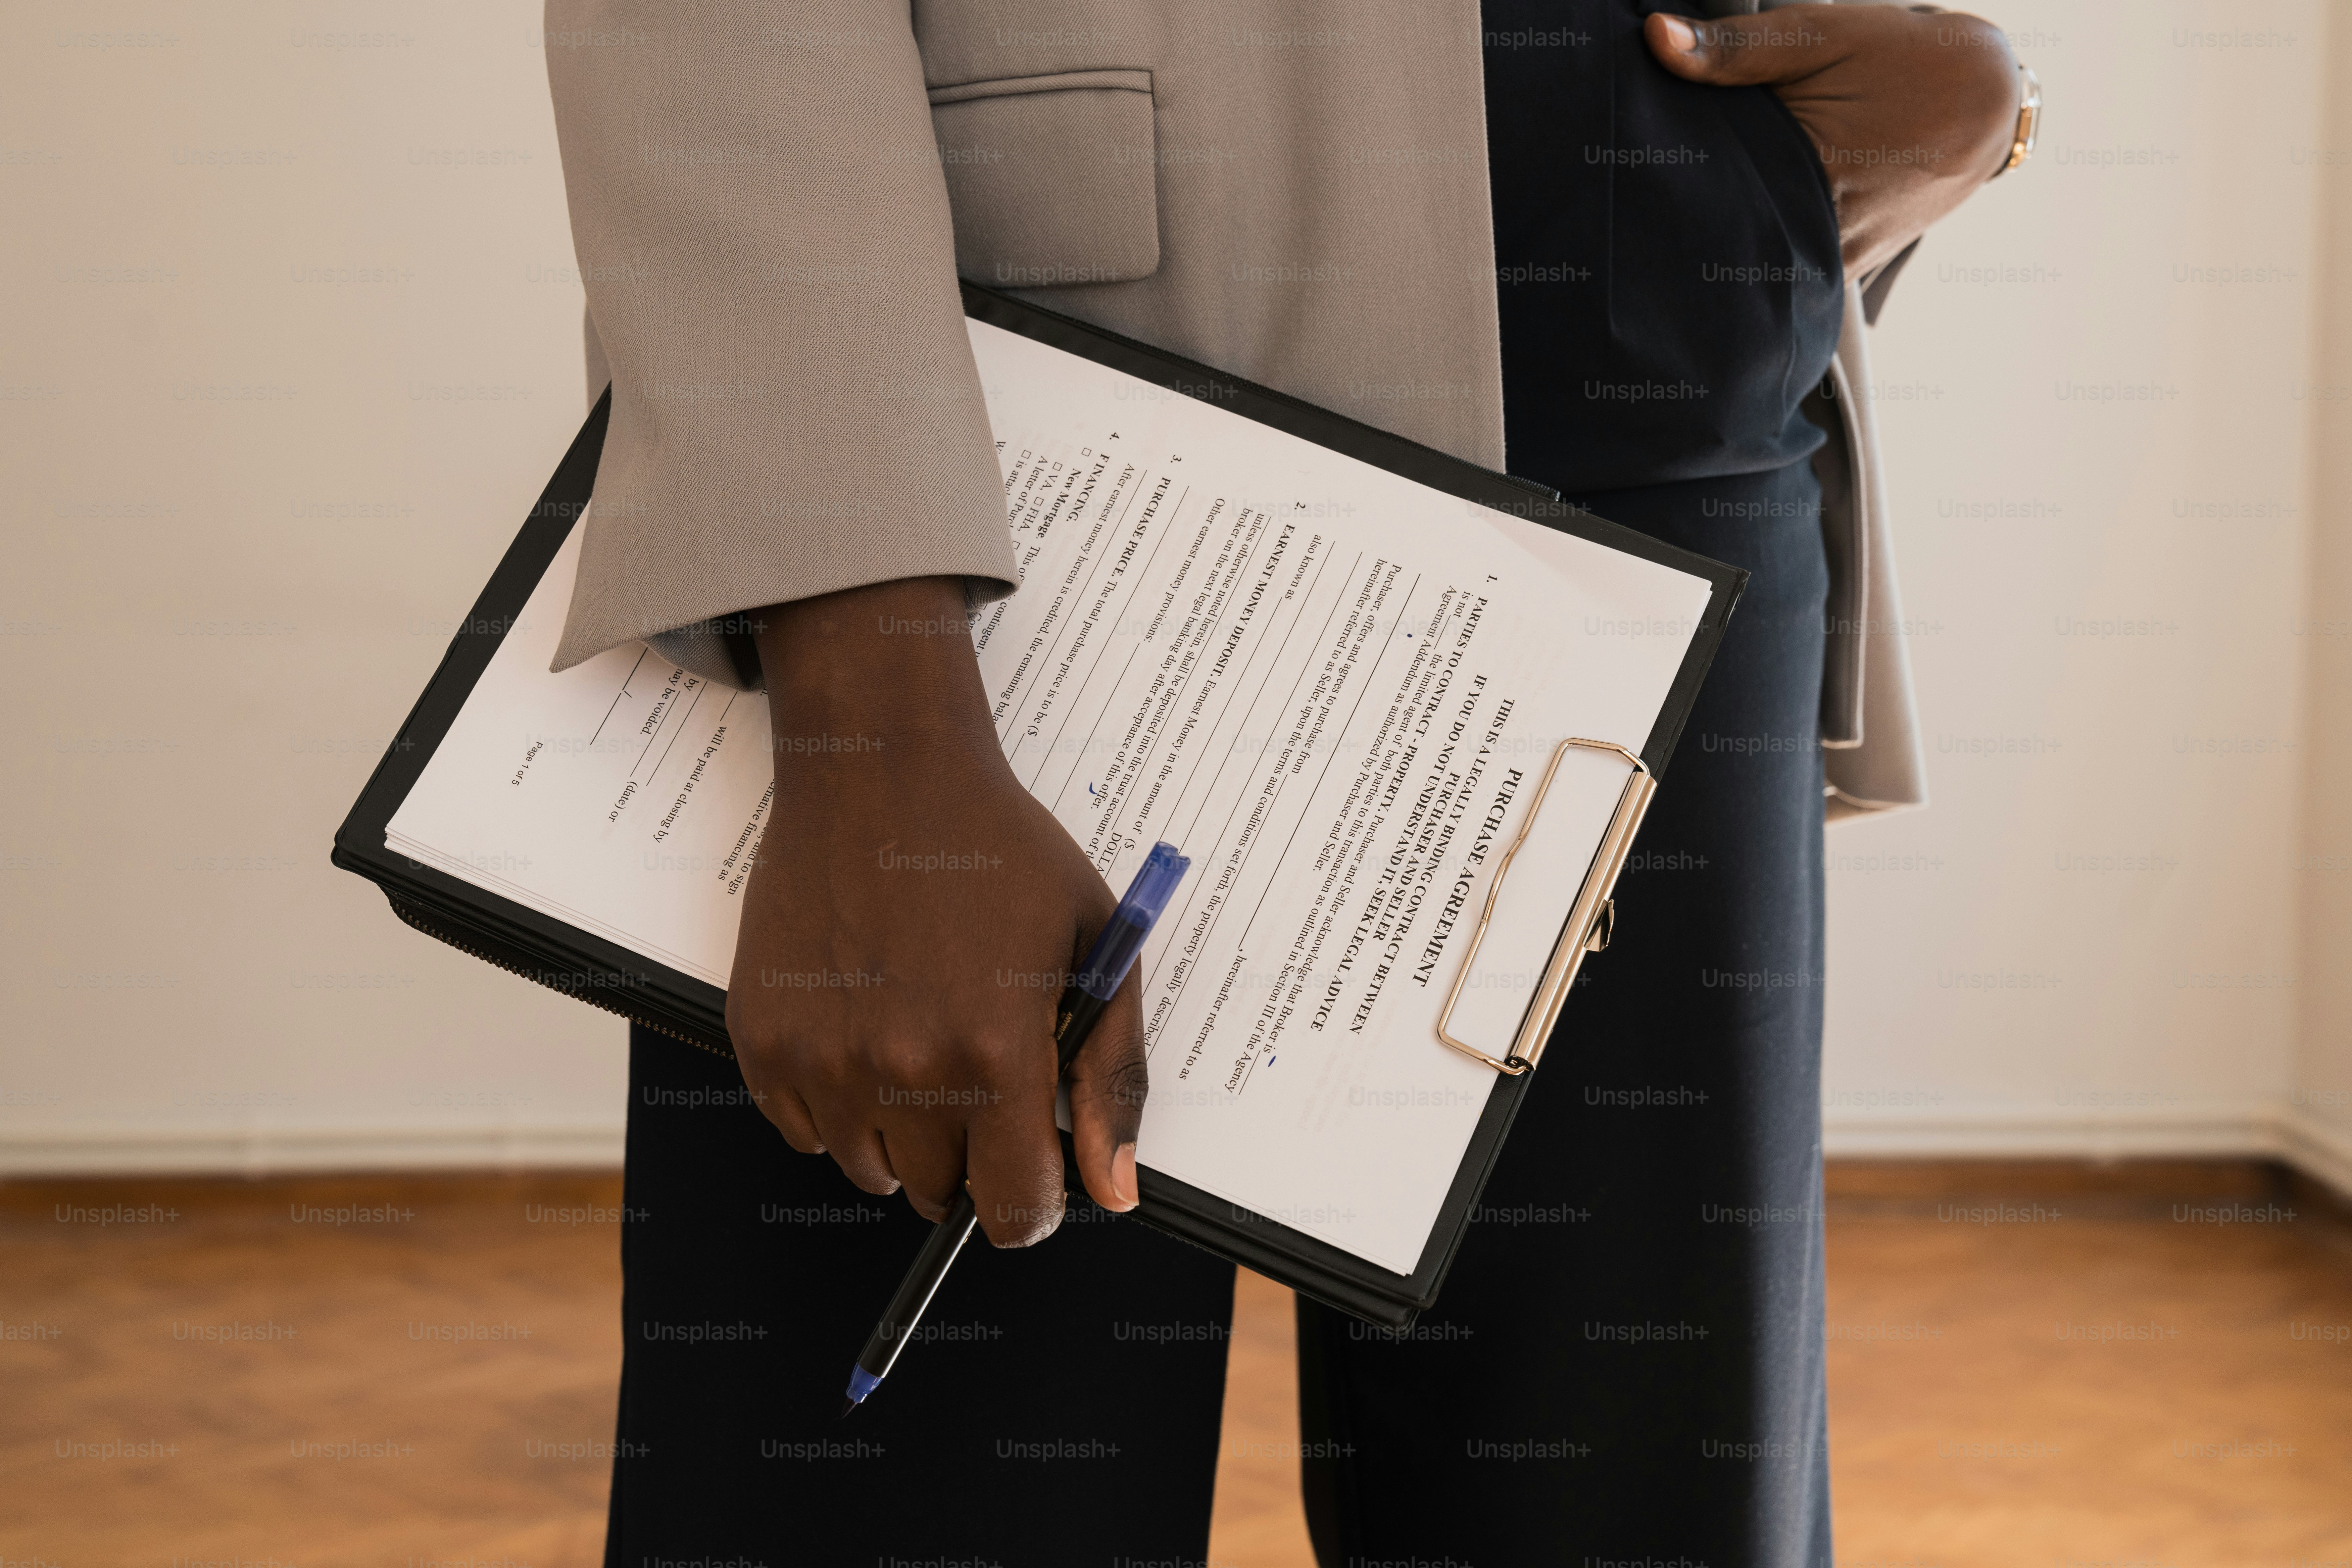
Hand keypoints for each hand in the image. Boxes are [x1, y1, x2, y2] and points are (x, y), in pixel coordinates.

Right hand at [723, 575, 1145, 1244]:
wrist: (882, 772)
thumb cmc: (998, 853)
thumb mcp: (1091, 950)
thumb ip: (1110, 1079)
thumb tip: (1114, 1192)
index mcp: (995, 1052)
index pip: (1013, 1211)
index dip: (1032, 1203)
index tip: (1032, 1171)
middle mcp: (903, 1069)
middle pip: (938, 1195)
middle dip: (968, 1155)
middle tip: (974, 1072)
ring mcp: (822, 1059)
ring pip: (869, 1169)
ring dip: (899, 1132)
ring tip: (916, 1040)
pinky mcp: (762, 1040)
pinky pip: (802, 1130)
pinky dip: (834, 1101)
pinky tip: (860, 1026)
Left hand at [1646, 5, 2022, 277]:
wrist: (1988, 96)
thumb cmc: (1904, 58)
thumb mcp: (1820, 36)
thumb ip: (1735, 47)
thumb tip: (1656, 38)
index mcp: (1809, 174)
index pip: (1712, 208)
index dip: (1670, 204)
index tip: (1636, 190)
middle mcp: (1826, 231)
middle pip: (1732, 245)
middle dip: (1693, 228)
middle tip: (1650, 207)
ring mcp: (1842, 258)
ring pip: (1763, 267)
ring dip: (1731, 244)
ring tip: (1688, 222)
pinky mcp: (1853, 265)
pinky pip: (1796, 272)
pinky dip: (1768, 254)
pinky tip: (1742, 230)